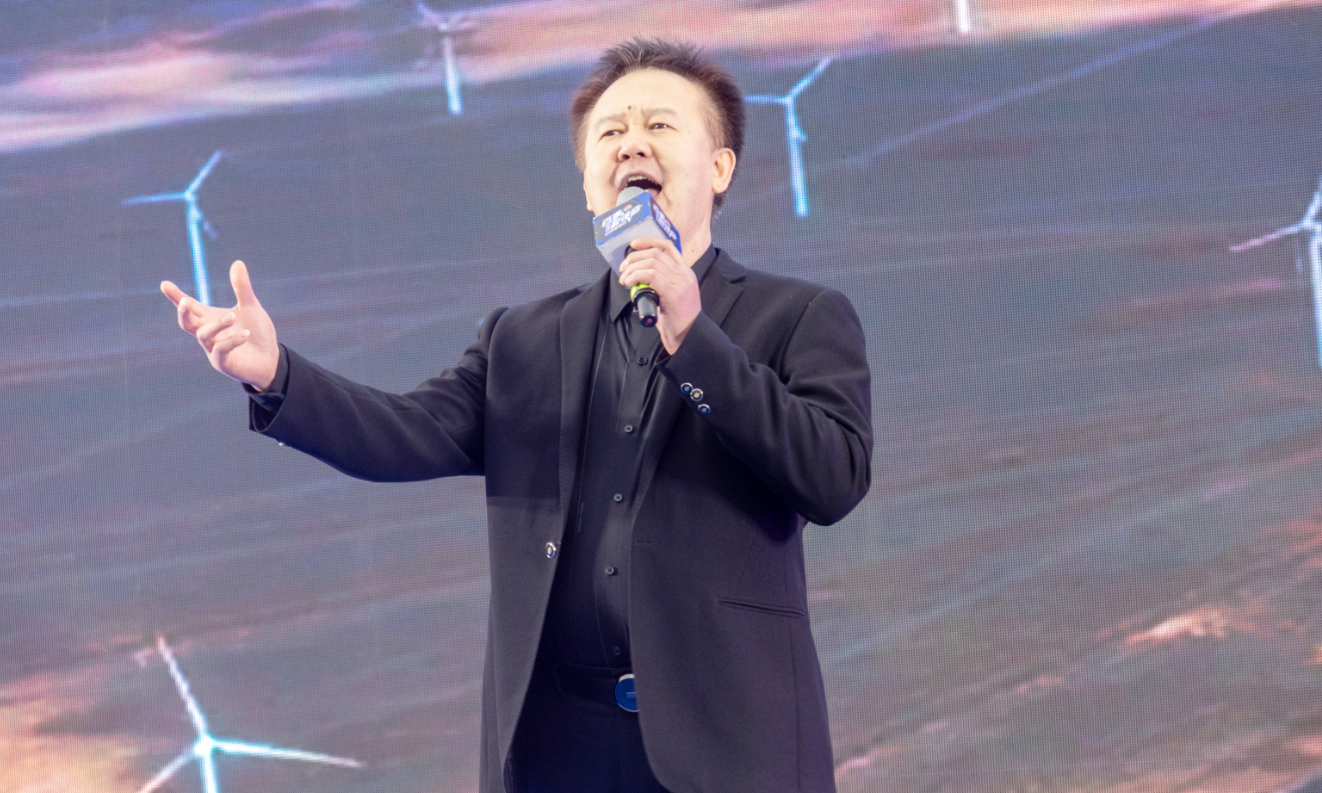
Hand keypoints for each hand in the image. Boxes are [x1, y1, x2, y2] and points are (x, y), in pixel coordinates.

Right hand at [161, 261, 279, 389]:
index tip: (164, 284)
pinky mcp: (223, 363)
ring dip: (217, 324)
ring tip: (233, 316)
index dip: (176, 297)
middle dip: (183, 312)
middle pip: (186, 323)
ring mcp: (213, 349)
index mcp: (210, 318)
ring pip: (202, 335)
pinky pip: (220, 351)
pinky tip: (246, 334)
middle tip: (185, 302)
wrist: (270, 359)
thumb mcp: (251, 307)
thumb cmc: (257, 333)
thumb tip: (237, 262)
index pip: (190, 306)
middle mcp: (208, 334)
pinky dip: (231, 341)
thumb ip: (242, 288)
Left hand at [618, 238, 700, 353]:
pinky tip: (630, 283)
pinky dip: (636, 276)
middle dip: (635, 258)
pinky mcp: (673, 293)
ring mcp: (681, 283)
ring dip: (633, 269)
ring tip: (625, 279)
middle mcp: (685, 275)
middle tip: (623, 268)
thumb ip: (661, 283)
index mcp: (686, 273)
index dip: (649, 241)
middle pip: (656, 253)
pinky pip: (651, 276)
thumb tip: (639, 277)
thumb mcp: (672, 296)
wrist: (689, 337)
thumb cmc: (677, 320)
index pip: (668, 246)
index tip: (633, 245)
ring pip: (652, 263)